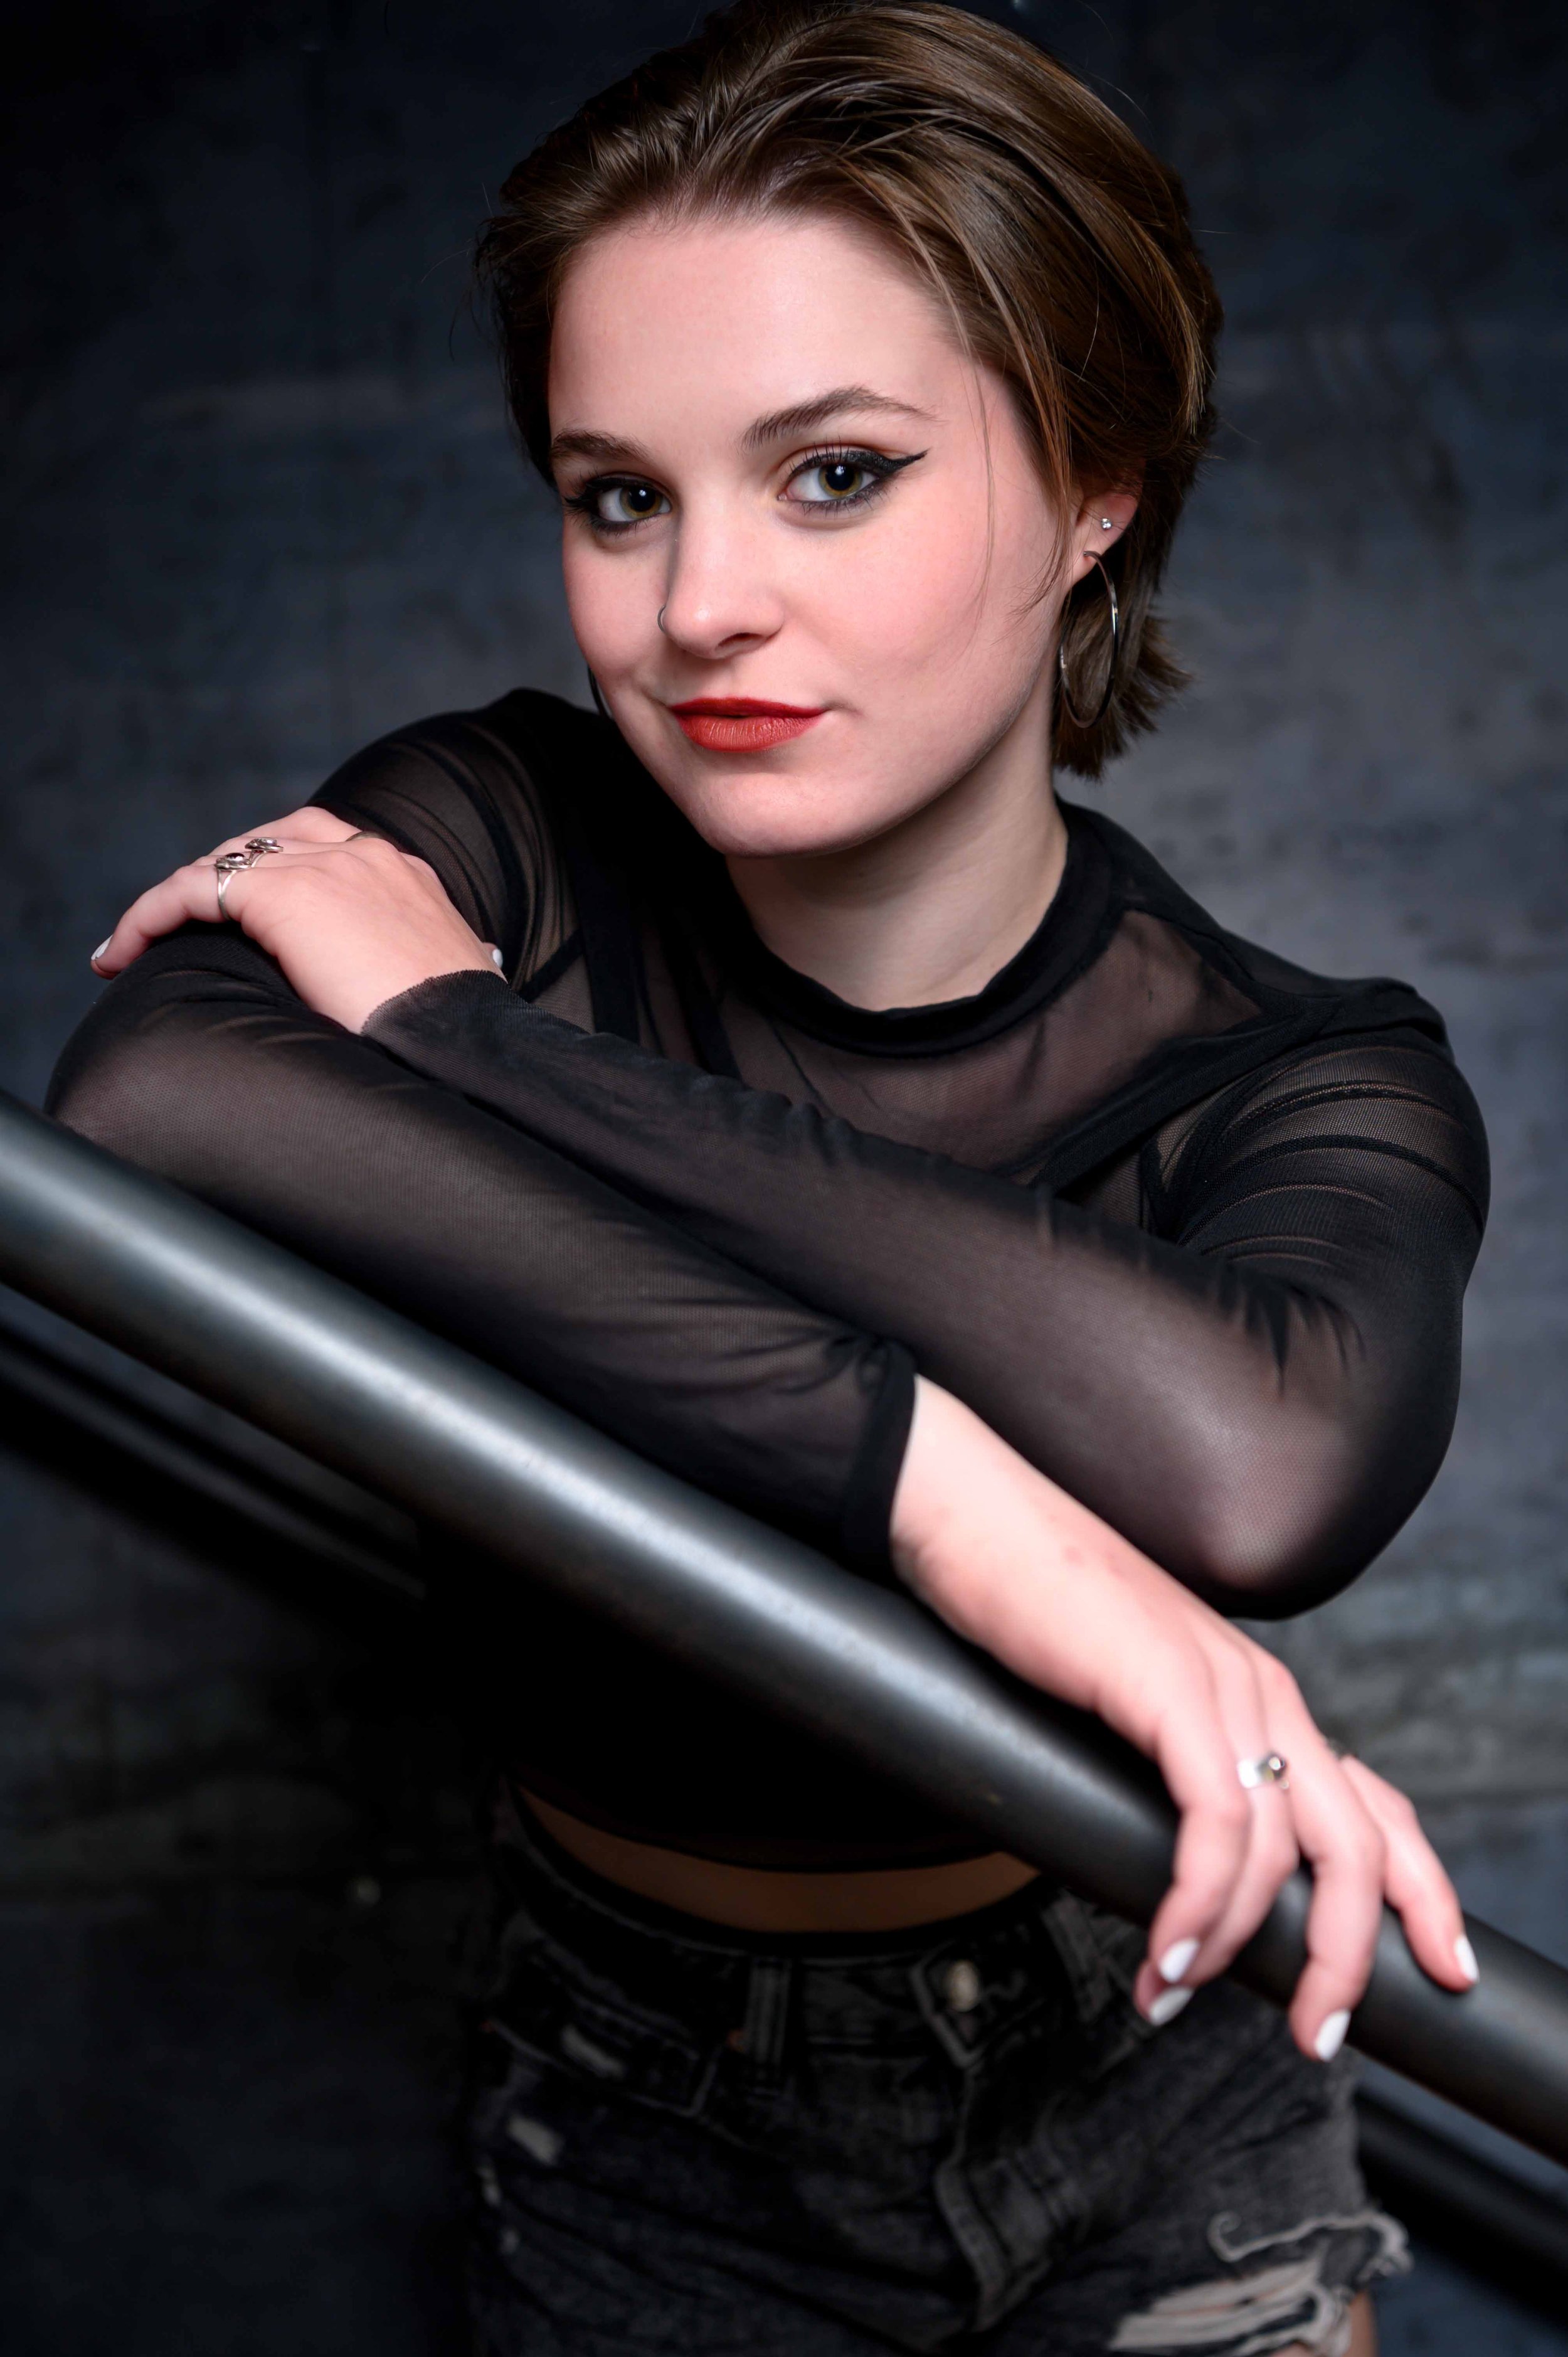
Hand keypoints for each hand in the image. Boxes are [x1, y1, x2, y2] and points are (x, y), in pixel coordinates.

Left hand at [90, 806, 503, 1032]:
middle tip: (181, 931)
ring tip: (137, 945)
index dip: (272, 879)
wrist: (461, 1040)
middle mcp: (364, 855)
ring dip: (176, 902)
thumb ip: (408, 968)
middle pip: (266, 844)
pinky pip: (190, 890)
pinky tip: (121, 956)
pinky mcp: (282, 892)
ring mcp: (324, 866)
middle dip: (219, 883)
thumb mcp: (436, 986)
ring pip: (222, 863)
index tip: (247, 922)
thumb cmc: (453, 1035)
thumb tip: (396, 995)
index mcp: (405, 874)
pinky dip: (147, 917)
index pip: (324, 850)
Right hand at [891, 1378, 1475, 2057]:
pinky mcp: (1169, 1687)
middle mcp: (1262, 1690)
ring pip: (1283, 1851)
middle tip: (1314, 2035)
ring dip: (1233, 1948)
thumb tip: (1167, 1870)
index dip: (1421, 1893)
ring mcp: (1222, 1684)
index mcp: (1260, 1694)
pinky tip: (1166, 1951)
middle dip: (1348, 1958)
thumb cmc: (1027, 1607)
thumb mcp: (1122, 1700)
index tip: (1440, 1970)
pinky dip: (1198, 1904)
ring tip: (1174, 1996)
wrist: (966, 1513)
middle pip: (1359, 1844)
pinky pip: (1215, 1824)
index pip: (1375, 1804)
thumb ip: (1165, 1765)